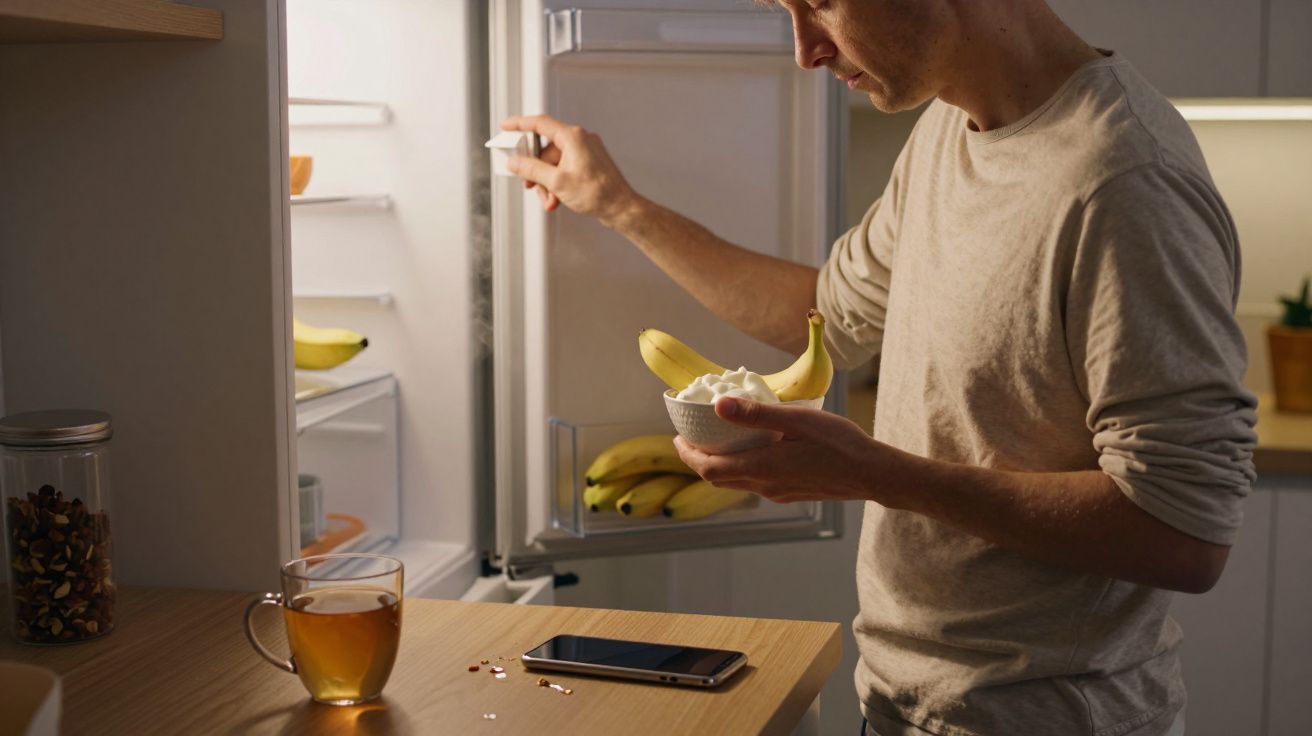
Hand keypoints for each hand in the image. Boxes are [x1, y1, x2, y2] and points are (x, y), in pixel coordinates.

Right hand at [498, 114, 641, 227]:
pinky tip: (556, 199)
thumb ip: (531, 170)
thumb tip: (515, 163)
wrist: (620, 208)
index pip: (540, 123)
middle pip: (545, 150)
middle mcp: (580, 140)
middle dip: (535, 171)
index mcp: (573, 136)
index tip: (505, 127)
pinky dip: (557, 183)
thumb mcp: (556, 182)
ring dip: (546, 182)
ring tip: (548, 199)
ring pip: (554, 163)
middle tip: (529, 184)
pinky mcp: (588, 163)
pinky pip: (564, 168)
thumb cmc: (597, 193)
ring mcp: (585, 152)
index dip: (519, 124)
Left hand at [673, 397, 907, 504]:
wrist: (872, 473)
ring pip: (735, 483)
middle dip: (697, 459)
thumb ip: (757, 414)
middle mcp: (764, 485)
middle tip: (689, 438)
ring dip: (718, 465)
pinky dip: (740, 468)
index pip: (709, 467)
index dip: (687, 455)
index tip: (678, 437)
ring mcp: (777, 493)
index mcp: (762, 467)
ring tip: (715, 442)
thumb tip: (718, 406)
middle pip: (717, 478)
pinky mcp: (790, 493)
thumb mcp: (798, 420)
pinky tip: (750, 451)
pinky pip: (754, 483)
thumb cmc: (840, 442)